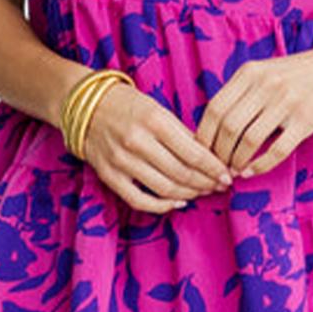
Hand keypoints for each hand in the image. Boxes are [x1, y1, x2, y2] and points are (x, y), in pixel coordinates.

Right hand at [80, 81, 235, 214]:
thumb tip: (210, 157)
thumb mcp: (158, 110)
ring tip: (202, 192)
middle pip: (182, 173)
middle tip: (219, 186)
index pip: (193, 152)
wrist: (85, 107)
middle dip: (206, 183)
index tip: (227, 174)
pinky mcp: (110, 176)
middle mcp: (137, 142)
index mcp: (154, 120)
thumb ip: (182, 133)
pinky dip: (162, 206)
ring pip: (165, 188)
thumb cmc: (127, 106)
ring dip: (190, 194)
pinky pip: (140, 200)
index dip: (214, 168)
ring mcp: (121, 161)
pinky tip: (177, 202)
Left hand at [194, 47, 312, 175]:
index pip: (214, 108)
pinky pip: (277, 150)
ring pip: (249, 140)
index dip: (204, 136)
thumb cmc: (294, 76)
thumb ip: (239, 92)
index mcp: (250, 72)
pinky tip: (251, 172)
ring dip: (236, 161)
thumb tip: (209, 127)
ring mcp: (287, 101)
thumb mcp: (263, 72)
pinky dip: (259, 166)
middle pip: (228, 127)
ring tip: (233, 171)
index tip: (202, 152)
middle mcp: (266, 84)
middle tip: (217, 167)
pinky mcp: (306, 119)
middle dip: (218, 153)